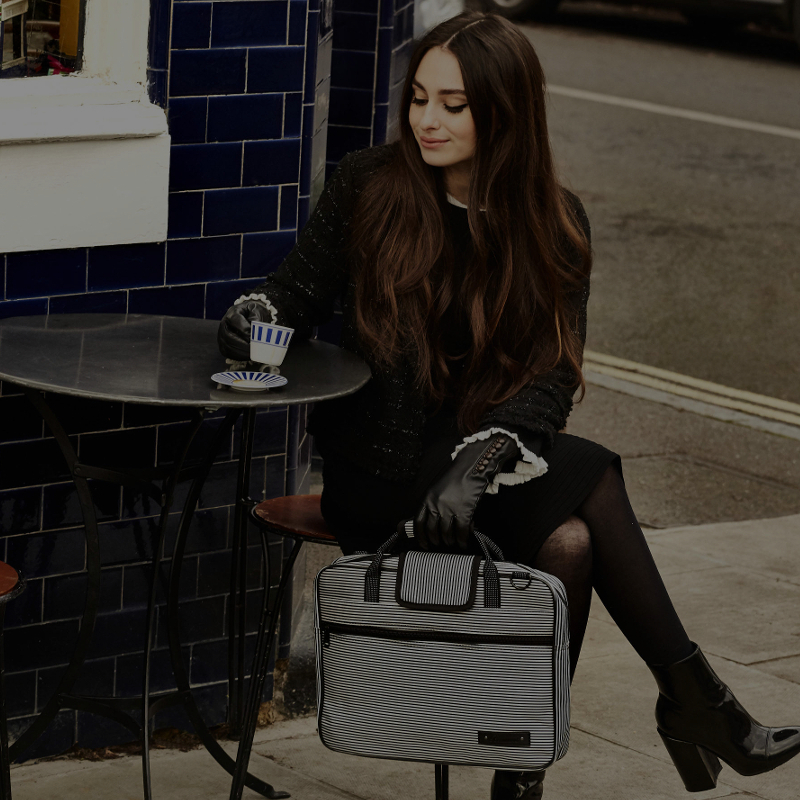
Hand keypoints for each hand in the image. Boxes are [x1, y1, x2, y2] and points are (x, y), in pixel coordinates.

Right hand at [217, 300, 273, 359]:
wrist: (249, 315)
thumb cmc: (254, 313)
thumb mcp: (258, 312)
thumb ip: (257, 320)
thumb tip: (255, 334)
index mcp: (232, 313)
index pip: (235, 321)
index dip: (245, 330)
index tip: (255, 337)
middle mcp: (224, 324)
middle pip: (228, 336)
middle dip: (242, 345)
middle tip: (254, 350)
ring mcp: (222, 335)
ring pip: (226, 346)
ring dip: (240, 352)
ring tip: (253, 354)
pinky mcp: (223, 345)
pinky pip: (227, 353)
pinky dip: (238, 356)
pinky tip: (248, 357)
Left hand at [414, 434, 519, 550]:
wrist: (471, 467)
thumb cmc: (456, 477)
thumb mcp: (436, 489)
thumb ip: (431, 504)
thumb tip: (430, 522)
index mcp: (427, 499)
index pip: (418, 522)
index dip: (420, 536)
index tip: (424, 543)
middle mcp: (436, 505)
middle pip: (432, 531)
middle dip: (435, 541)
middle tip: (439, 545)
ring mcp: (450, 509)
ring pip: (446, 534)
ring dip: (449, 541)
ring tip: (452, 543)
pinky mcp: (464, 512)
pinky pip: (461, 532)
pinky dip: (462, 540)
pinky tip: (463, 542)